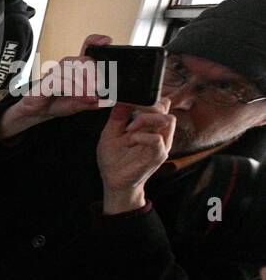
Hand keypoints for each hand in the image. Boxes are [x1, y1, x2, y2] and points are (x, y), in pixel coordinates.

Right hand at [0, 34, 111, 139]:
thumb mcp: (80, 104)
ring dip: (83, 82)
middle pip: (83, 59)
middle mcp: (66, 67)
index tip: (106, 42)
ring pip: (71, 68)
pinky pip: (58, 80)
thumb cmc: (57, 101)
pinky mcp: (45, 81)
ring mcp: (55, 73)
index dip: (96, 40)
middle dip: (93, 73)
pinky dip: (71, 88)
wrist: (37, 110)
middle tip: (99, 88)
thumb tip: (107, 101)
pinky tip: (77, 95)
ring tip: (90, 94)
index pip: (86, 47)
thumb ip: (93, 102)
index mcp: (77, 68)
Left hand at [96, 96, 174, 213]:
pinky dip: (144, 136)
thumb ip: (118, 117)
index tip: (129, 102)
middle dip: (147, 106)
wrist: (113, 180)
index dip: (148, 99)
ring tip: (129, 128)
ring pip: (168, 120)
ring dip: (147, 119)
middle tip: (129, 116)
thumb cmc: (113, 158)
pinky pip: (158, 140)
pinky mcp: (158, 156)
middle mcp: (158, 132)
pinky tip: (132, 139)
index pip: (159, 104)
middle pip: (165, 108)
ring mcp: (161, 144)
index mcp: (148, 125)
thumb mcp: (110, 133)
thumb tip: (121, 99)